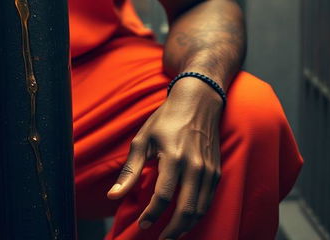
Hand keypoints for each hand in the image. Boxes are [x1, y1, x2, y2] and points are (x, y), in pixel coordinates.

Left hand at [107, 78, 222, 238]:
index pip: (163, 196)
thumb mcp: (142, 140)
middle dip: (172, 231)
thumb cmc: (165, 120)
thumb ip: (130, 171)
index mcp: (173, 156)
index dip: (152, 215)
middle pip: (186, 210)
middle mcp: (194, 166)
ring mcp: (209, 170)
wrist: (198, 103)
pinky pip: (209, 201)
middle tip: (159, 239)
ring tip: (171, 235)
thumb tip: (113, 196)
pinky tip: (185, 220)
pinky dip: (197, 215)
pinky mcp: (217, 172)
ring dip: (186, 227)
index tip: (142, 224)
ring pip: (200, 210)